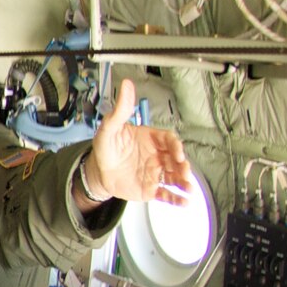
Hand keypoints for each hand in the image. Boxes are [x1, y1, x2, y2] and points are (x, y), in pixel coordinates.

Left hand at [86, 80, 192, 206]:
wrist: (97, 170)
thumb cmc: (106, 146)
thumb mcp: (110, 126)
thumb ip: (121, 108)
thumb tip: (126, 85)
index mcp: (151, 139)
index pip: (169, 140)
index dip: (175, 145)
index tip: (177, 152)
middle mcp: (157, 155)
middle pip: (176, 159)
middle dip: (183, 165)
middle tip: (184, 170)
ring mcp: (155, 172)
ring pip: (174, 177)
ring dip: (183, 182)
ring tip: (188, 188)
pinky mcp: (151, 188)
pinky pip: (166, 194)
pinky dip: (175, 198)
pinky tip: (183, 201)